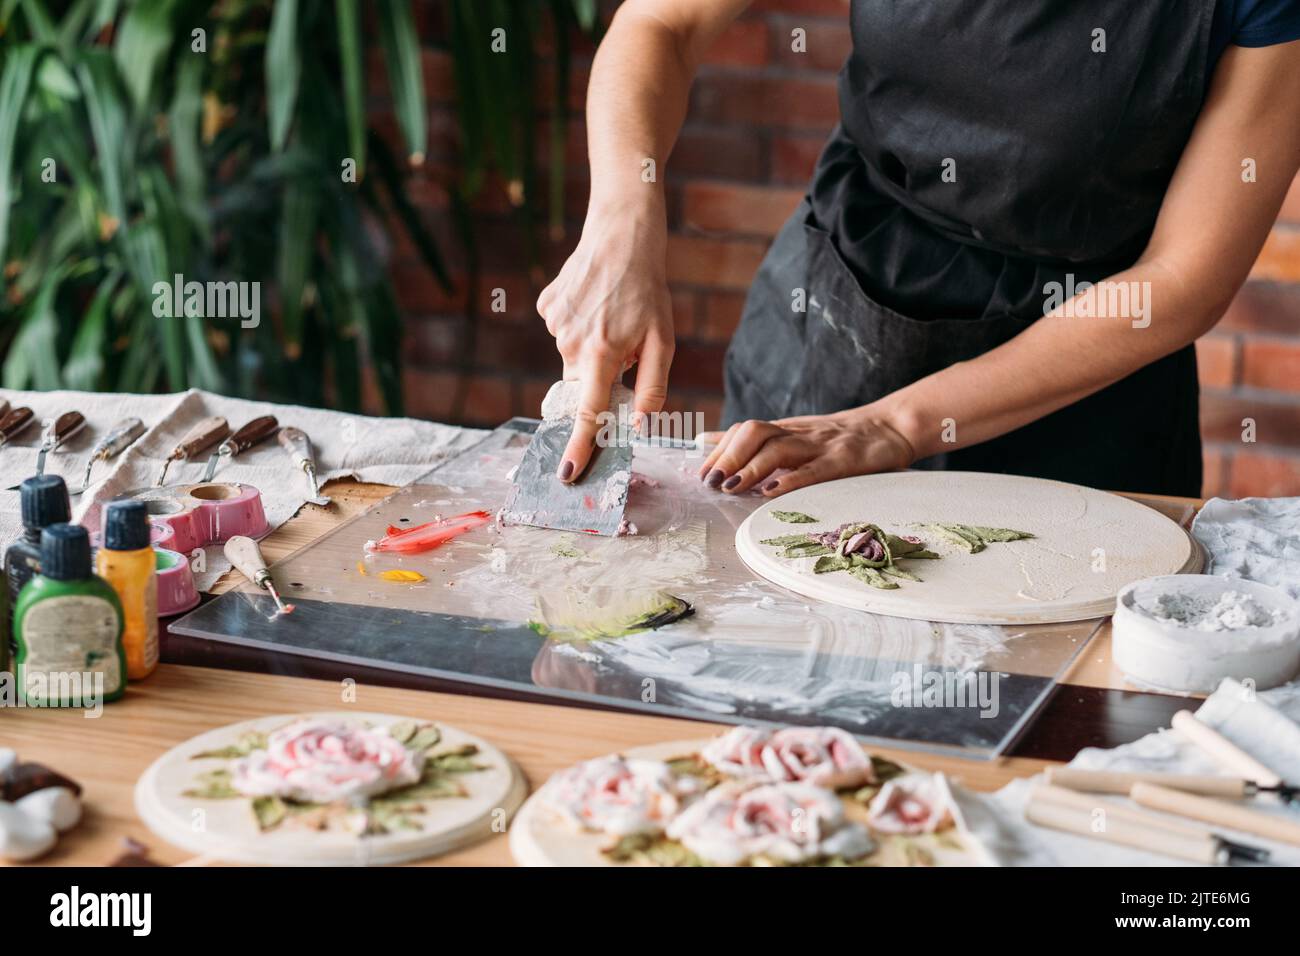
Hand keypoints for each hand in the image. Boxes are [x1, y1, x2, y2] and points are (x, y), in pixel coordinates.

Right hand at [536, 202, 674, 480]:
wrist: (621, 235)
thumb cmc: (648, 290)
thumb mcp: (663, 340)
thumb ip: (652, 385)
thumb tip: (640, 423)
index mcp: (602, 354)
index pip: (588, 413)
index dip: (579, 447)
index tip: (567, 473)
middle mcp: (572, 342)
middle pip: (581, 383)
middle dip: (599, 378)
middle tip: (624, 347)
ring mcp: (555, 323)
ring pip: (572, 357)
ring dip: (592, 350)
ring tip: (612, 315)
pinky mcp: (547, 307)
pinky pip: (563, 332)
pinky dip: (580, 327)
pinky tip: (596, 303)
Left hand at [696, 408, 916, 495]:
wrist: (892, 426)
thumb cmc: (839, 437)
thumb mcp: (794, 434)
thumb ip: (755, 441)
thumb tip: (708, 441)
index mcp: (786, 429)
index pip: (744, 430)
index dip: (719, 449)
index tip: (699, 471)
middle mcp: (798, 433)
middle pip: (755, 433)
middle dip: (728, 456)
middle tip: (710, 482)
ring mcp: (821, 445)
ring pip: (779, 449)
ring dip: (750, 468)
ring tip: (731, 487)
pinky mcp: (842, 461)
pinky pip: (813, 469)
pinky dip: (790, 479)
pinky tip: (771, 491)